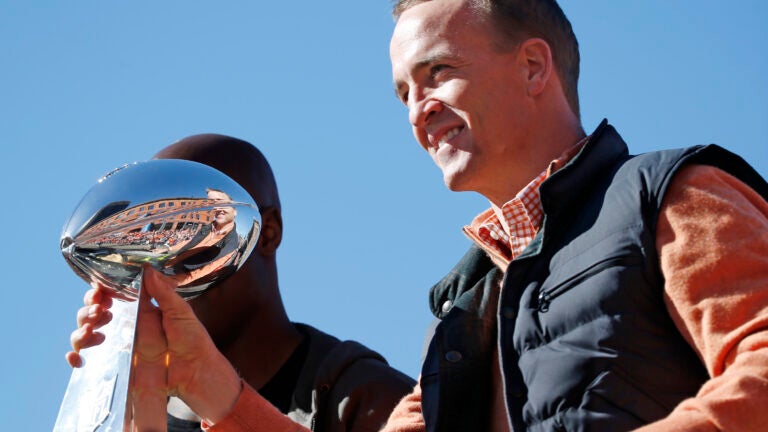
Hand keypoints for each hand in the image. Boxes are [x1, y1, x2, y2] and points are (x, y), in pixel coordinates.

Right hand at [64, 265, 241, 427]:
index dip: (99, 291)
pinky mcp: (114, 365)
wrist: (196, 372)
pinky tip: (76, 356)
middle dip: (87, 309)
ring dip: (80, 329)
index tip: (99, 290)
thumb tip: (146, 269)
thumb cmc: (192, 340)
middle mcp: (124, 326)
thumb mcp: (180, 312)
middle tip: (98, 310)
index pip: (110, 295)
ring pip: (84, 334)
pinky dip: (74, 356)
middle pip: (91, 312)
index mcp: (139, 309)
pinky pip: (86, 360)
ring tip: (92, 329)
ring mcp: (117, 346)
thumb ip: (163, 293)